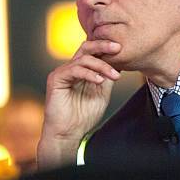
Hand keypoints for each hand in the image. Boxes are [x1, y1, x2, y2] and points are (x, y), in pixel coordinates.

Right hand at [37, 40, 121, 168]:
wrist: (69, 133)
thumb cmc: (84, 115)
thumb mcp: (102, 92)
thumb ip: (108, 77)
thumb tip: (121, 62)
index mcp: (82, 70)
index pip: (93, 51)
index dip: (107, 47)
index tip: (123, 48)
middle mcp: (71, 68)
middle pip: (86, 47)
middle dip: (103, 45)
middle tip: (118, 48)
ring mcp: (62, 72)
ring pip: (83, 59)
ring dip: (102, 66)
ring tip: (115, 76)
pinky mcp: (56, 79)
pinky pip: (74, 70)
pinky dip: (89, 74)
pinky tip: (100, 80)